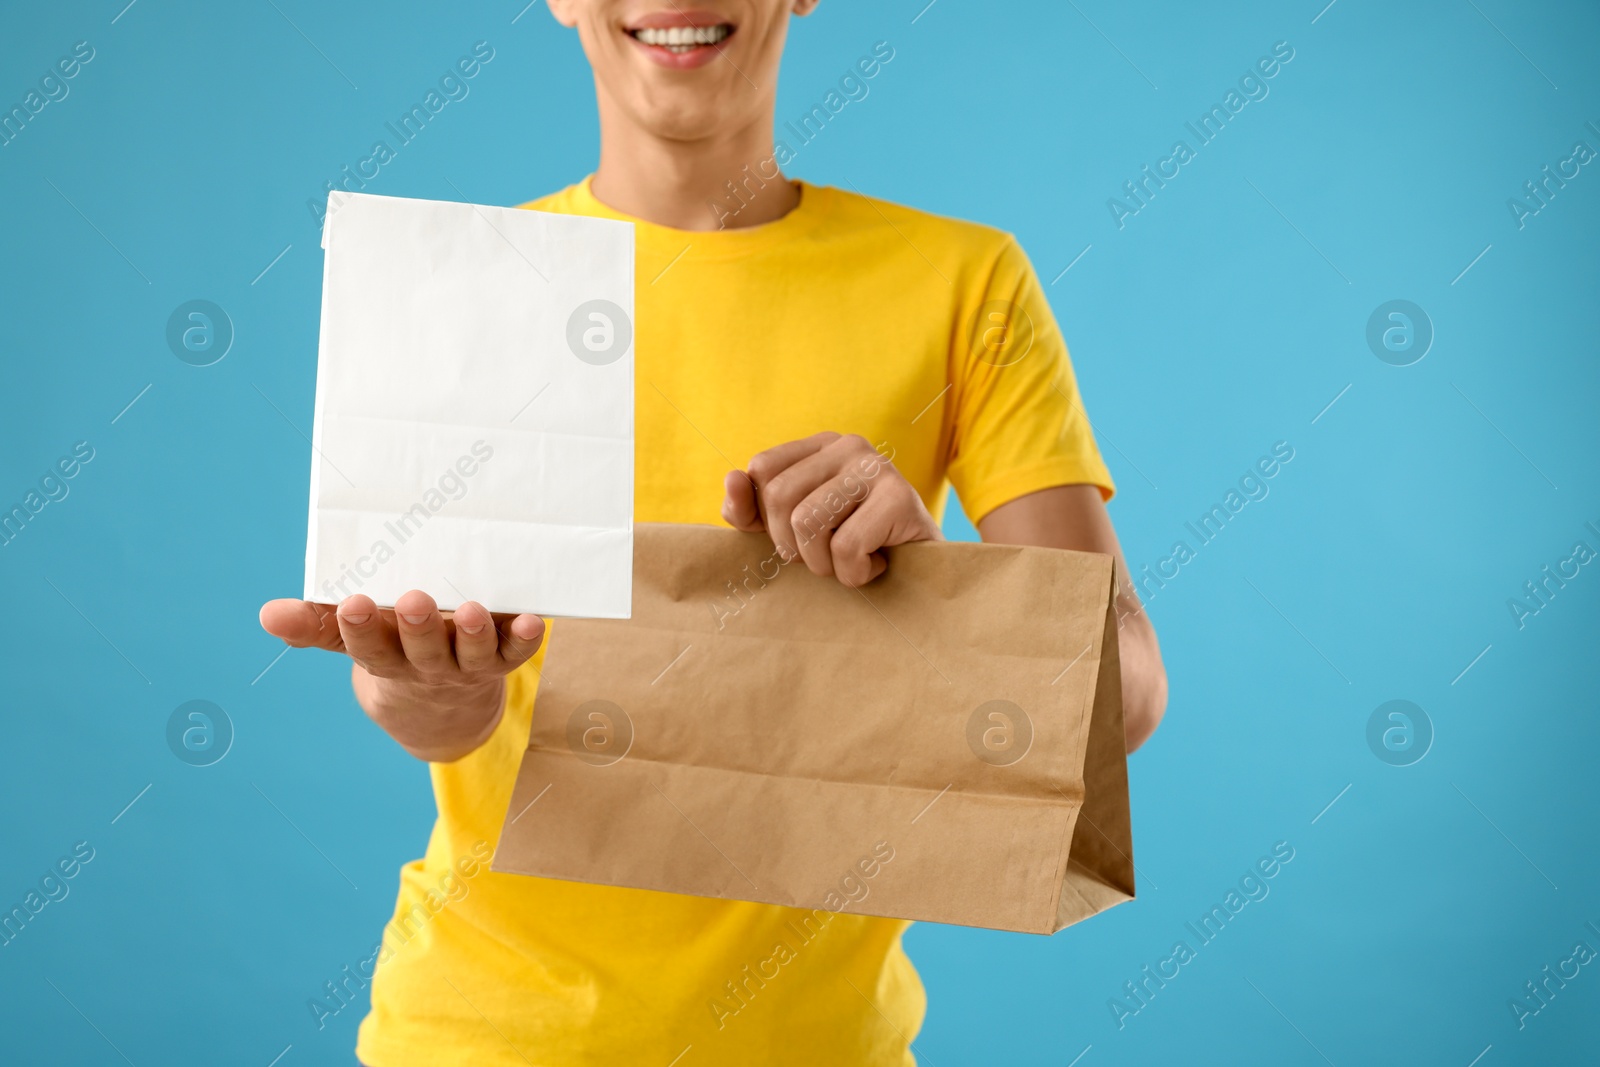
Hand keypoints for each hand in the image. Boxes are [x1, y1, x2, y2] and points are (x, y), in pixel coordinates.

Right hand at [259, 591, 544, 762]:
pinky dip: (525, 639)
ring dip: (472, 635)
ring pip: (471, 656)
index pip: (369, 648)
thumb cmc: (393, 652)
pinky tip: (534, 620)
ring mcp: (466, 667)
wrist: (443, 709)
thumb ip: (317, 625)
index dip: (361, 628)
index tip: (354, 602)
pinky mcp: (502, 661)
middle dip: (417, 628)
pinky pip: (516, 654)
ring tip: (470, 611)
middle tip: (414, 600)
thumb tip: (267, 615)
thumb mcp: (355, 639)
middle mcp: (427, 667)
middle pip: (422, 652)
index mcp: (387, 660)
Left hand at [721, 432, 942, 586]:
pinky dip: (854, 574)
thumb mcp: (791, 529)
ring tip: (850, 563)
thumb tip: (732, 479)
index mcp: (820, 445)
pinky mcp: (900, 497)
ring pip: (808, 523)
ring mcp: (876, 467)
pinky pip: (846, 546)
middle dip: (794, 547)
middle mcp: (849, 445)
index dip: (765, 517)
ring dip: (824, 564)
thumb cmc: (854, 548)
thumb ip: (750, 509)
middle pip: (780, 497)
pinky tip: (876, 565)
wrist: (925, 570)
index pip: (761, 469)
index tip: (796, 539)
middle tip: (826, 558)